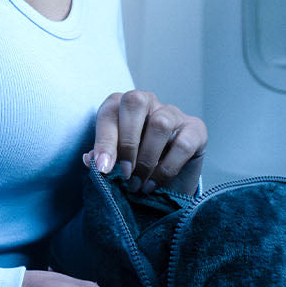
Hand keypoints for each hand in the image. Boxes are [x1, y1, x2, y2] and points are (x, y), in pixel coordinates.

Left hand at [83, 89, 206, 195]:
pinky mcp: (196, 129)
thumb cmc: (133, 165)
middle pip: (135, 102)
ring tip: (138, 184)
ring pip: (160, 123)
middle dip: (127, 142)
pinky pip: (183, 144)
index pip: (110, 112)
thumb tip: (90, 160)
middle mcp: (148, 102)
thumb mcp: (114, 162)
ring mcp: (173, 113)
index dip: (104, 141)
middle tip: (125, 174)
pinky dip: (167, 168)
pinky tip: (154, 184)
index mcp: (121, 105)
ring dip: (147, 159)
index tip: (102, 168)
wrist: (167, 182)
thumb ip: (101, 158)